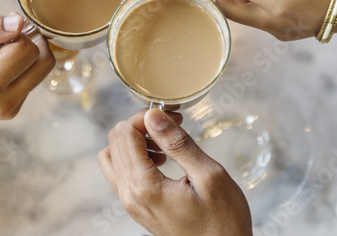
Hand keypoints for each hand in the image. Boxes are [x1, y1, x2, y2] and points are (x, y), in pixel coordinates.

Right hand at [0, 12, 54, 142]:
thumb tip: (19, 22)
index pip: (28, 49)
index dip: (18, 31)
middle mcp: (4, 102)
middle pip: (44, 62)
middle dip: (30, 41)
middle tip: (3, 36)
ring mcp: (9, 110)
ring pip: (41, 71)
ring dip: (26, 53)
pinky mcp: (11, 111)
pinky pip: (31, 80)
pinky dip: (22, 66)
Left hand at [98, 109, 251, 235]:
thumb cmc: (223, 220)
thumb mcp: (209, 176)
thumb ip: (178, 143)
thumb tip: (153, 115)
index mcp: (144, 187)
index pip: (125, 134)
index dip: (147, 116)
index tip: (173, 115)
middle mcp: (129, 196)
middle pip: (115, 141)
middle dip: (141, 124)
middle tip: (172, 123)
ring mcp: (131, 204)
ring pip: (113, 157)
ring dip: (135, 141)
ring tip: (166, 143)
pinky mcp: (137, 208)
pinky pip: (122, 173)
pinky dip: (136, 158)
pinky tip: (163, 160)